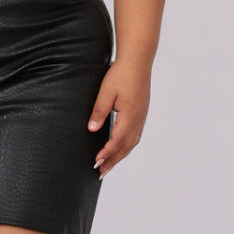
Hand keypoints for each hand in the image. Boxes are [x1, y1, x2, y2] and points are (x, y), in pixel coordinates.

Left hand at [88, 58, 151, 177]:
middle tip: (101, 172)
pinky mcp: (142, 113)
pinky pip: (136, 135)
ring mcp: (142, 117)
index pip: (117, 141)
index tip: (96, 161)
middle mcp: (138, 119)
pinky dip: (127, 146)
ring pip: (132, 143)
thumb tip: (92, 129)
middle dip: (113, 161)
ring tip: (109, 165)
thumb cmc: (121, 74)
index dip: (106, 153)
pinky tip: (121, 148)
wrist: (138, 61)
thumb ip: (99, 112)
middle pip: (126, 147)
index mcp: (130, 115)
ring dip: (120, 155)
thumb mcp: (106, 92)